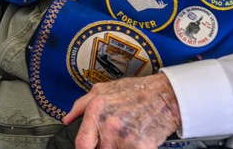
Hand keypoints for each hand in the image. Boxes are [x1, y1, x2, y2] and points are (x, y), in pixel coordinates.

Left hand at [64, 73, 181, 148]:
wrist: (165, 95)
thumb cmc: (135, 91)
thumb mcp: (103, 89)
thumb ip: (81, 105)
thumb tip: (67, 119)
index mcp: (96, 111)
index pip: (82, 143)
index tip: (87, 148)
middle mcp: (109, 126)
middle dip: (102, 147)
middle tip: (110, 140)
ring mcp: (126, 138)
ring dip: (117, 148)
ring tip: (124, 138)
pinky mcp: (142, 148)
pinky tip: (135, 141)